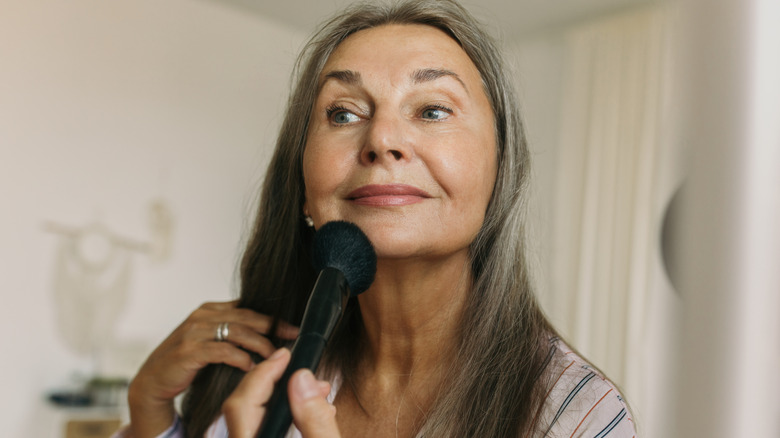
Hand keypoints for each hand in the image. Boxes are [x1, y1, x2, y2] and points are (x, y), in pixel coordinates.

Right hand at [127, 300, 297, 437]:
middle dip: (273, 327)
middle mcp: (203, 316)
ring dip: (260, 343)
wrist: (153, 379)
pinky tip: (251, 366)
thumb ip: (233, 333)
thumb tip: (267, 336)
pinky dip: (240, 358)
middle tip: (293, 336)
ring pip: (238, 331)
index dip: (272, 317)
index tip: (292, 327)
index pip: (248, 308)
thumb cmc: (186, 361)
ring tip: (275, 355)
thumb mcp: (211, 340)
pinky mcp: (189, 350)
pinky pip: (222, 350)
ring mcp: (194, 331)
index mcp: (210, 309)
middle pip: (247, 316)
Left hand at [223, 348, 340, 437]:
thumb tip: (302, 380)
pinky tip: (306, 409)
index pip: (242, 404)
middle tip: (298, 366)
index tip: (285, 355)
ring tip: (315, 389)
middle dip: (271, 380)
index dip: (264, 373)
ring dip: (280, 395)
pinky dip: (280, 412)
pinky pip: (260, 426)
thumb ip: (315, 422)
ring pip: (250, 415)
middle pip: (241, 406)